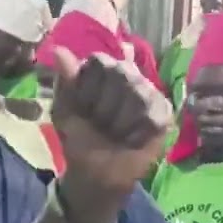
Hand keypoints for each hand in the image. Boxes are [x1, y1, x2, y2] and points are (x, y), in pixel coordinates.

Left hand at [48, 47, 171, 222]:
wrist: (95, 172)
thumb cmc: (80, 138)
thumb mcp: (64, 111)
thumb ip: (65, 81)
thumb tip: (59, 50)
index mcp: (103, 68)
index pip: (100, 62)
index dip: (88, 90)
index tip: (84, 109)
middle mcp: (129, 74)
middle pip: (121, 75)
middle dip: (105, 108)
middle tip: (101, 124)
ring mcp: (150, 92)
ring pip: (138, 95)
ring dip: (120, 123)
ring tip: (116, 133)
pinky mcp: (164, 114)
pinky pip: (152, 116)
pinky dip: (137, 133)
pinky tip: (131, 140)